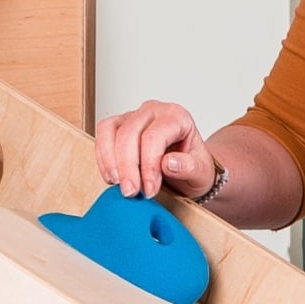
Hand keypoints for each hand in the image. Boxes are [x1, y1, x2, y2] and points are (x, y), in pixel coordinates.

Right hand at [94, 99, 216, 199]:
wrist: (188, 170)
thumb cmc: (194, 167)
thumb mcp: (201, 172)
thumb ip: (189, 167)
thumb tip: (168, 163)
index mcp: (177, 117)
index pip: (155, 136)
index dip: (149, 165)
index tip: (149, 189)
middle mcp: (154, 111)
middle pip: (130, 133)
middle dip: (128, 166)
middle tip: (131, 192)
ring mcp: (134, 116)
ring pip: (110, 131)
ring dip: (111, 161)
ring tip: (118, 185)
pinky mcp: (119, 126)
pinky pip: (103, 135)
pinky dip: (104, 157)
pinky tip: (112, 176)